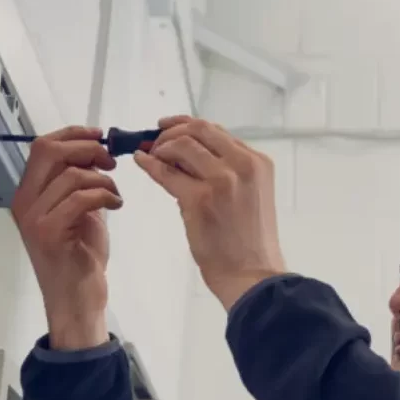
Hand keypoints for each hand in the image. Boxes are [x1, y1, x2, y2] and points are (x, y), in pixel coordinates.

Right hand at [11, 126, 120, 348]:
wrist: (77, 300)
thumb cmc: (80, 259)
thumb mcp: (80, 212)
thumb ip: (81, 183)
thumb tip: (98, 153)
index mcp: (28, 194)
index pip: (43, 146)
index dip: (73, 134)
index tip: (101, 135)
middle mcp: (24, 202)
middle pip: (49, 151)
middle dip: (86, 148)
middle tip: (111, 161)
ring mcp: (33, 217)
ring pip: (70, 175)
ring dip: (103, 178)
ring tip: (115, 194)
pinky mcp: (48, 232)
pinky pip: (80, 198)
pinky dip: (105, 195)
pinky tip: (116, 205)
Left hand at [134, 116, 285, 310]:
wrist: (252, 274)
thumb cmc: (248, 242)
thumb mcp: (246, 196)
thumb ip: (224, 172)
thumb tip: (182, 157)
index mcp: (258, 162)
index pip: (217, 131)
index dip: (187, 125)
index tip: (168, 128)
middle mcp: (243, 164)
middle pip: (199, 129)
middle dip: (171, 131)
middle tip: (153, 141)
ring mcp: (222, 180)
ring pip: (181, 145)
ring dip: (160, 147)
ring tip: (150, 156)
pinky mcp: (200, 198)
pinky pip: (167, 172)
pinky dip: (150, 164)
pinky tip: (141, 161)